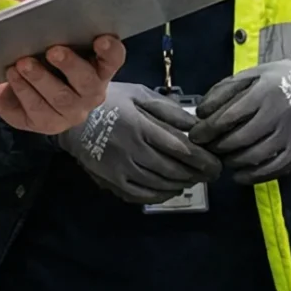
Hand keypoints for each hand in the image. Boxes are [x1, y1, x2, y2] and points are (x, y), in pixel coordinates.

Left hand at [0, 36, 124, 134]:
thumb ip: (58, 32)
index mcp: (98, 69)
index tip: (101, 38)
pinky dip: (23, 90)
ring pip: (60, 98)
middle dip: (71, 65)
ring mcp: (71, 112)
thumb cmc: (41, 59)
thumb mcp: (51, 43)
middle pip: (87, 83)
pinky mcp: (49, 125)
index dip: (110, 51)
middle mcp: (90, 93)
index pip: (113, 60)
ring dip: (40, 78)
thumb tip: (45, 11)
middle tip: (53, 51)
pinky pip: (38, 109)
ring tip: (23, 63)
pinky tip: (13, 75)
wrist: (13, 88)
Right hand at [64, 83, 223, 204]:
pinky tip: (171, 190)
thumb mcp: (139, 94)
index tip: (217, 164)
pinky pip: (142, 195)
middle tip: (212, 174)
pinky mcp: (113, 181)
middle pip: (174, 169)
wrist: (72, 119)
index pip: (182, 149)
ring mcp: (122, 169)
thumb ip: (167, 109)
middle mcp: (134, 151)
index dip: (203, 159)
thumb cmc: (110, 101)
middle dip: (198, 174)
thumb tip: (195, 124)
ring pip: (161, 184)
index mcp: (142, 127)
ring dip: (182, 184)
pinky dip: (161, 196)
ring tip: (194, 180)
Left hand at [192, 56, 290, 185]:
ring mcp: (290, 134)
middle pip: (239, 139)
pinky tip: (239, 175)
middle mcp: (278, 114)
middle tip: (207, 148)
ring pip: (254, 156)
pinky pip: (273, 169)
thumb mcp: (252, 74)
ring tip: (222, 157)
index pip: (228, 117)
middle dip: (217, 146)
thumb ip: (225, 90)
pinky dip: (253, 176)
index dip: (207, 129)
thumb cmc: (279, 79)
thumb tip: (201, 113)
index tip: (195, 135)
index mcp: (263, 92)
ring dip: (232, 161)